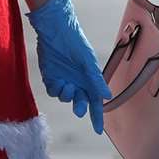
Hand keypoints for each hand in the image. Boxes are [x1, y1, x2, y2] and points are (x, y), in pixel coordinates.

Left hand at [26, 0, 112, 134]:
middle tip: (79, 108)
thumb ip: (96, 79)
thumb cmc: (75, 41)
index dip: (96, 116)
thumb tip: (107, 96)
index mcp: (89, 79)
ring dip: (67, 95)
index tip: (97, 130)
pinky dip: (56, 89)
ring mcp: (64, 79)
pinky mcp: (51, 76)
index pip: (95, 102)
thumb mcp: (87, 61)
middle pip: (80, 102)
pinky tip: (58, 80)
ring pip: (66, 97)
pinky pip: (54, 90)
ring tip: (67, 85)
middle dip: (80, 107)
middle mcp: (78, 81)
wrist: (55, 28)